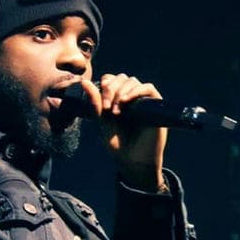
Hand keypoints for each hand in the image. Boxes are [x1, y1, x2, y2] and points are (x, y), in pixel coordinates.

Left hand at [76, 74, 167, 190]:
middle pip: (121, 78)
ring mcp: (142, 100)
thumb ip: (95, 104)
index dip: (105, 83)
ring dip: (121, 91)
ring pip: (133, 81)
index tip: (100, 97)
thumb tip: (84, 82)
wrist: (134, 161)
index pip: (111, 79)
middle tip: (107, 107)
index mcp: (116, 99)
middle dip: (111, 89)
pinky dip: (137, 91)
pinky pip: (148, 88)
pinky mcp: (155, 105)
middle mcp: (130, 97)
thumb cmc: (118, 144)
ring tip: (117, 110)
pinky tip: (126, 101)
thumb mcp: (102, 123)